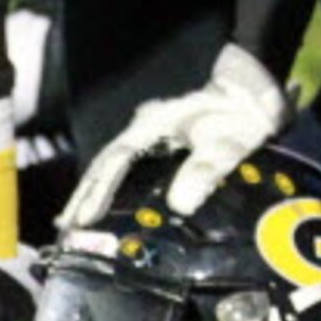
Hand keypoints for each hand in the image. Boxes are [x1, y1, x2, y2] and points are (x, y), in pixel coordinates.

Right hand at [59, 43, 289, 227]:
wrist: (256, 88)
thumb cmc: (243, 114)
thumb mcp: (230, 142)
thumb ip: (206, 169)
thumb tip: (179, 204)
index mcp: (154, 126)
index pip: (116, 162)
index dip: (98, 193)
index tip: (84, 221)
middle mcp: (144, 128)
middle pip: (104, 164)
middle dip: (83, 197)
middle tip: (64, 232)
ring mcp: (149, 132)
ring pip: (110, 164)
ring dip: (91, 191)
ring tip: (71, 223)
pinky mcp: (160, 140)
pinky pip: (125, 164)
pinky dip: (109, 184)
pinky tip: (104, 202)